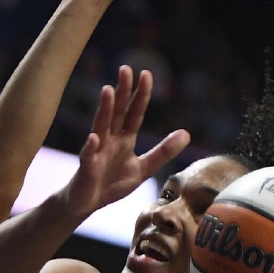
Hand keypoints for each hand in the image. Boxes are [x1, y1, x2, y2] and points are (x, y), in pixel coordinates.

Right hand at [63, 66, 189, 219]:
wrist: (86, 203)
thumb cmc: (112, 183)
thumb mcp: (143, 169)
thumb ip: (163, 152)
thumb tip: (187, 133)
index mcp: (124, 139)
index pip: (134, 112)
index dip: (141, 95)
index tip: (146, 73)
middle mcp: (109, 140)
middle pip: (117, 112)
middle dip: (122, 91)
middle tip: (126, 69)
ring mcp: (96, 152)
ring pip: (101, 126)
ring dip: (104, 109)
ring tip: (107, 91)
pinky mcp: (86, 169)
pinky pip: (88, 156)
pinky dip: (90, 147)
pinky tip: (93, 138)